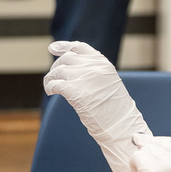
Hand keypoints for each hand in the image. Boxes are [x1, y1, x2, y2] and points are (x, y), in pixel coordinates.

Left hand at [44, 40, 150, 171]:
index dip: (64, 46)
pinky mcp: (75, 91)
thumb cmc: (114, 109)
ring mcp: (84, 77)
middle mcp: (94, 67)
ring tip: (50, 88)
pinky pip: (55, 84)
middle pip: (66, 59)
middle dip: (56, 67)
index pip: (79, 47)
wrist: (121, 124)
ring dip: (50, 78)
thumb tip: (69, 70)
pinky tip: (51, 92)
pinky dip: (50, 87)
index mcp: (103, 63)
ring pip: (58, 70)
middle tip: (53, 79)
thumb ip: (92, 73)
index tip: (52, 48)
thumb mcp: (107, 83)